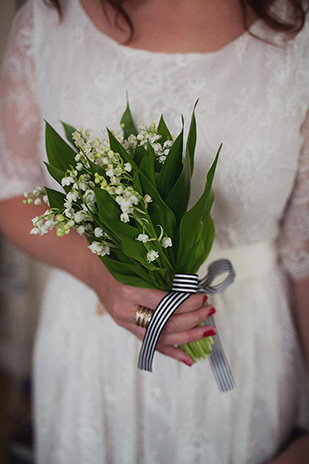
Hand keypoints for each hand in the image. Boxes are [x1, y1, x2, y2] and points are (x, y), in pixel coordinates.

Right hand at [89, 260, 215, 364]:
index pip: (164, 304)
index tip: (202, 297)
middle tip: (209, 310)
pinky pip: (152, 344)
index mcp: (128, 292)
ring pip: (161, 338)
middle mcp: (126, 312)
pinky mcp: (127, 329)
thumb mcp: (139, 265)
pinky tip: (188, 358)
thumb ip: (162, 278)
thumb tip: (192, 289)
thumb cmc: (117, 263)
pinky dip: (171, 352)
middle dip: (192, 319)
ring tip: (207, 331)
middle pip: (165, 324)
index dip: (186, 304)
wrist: (94, 271)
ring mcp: (125, 323)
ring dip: (188, 336)